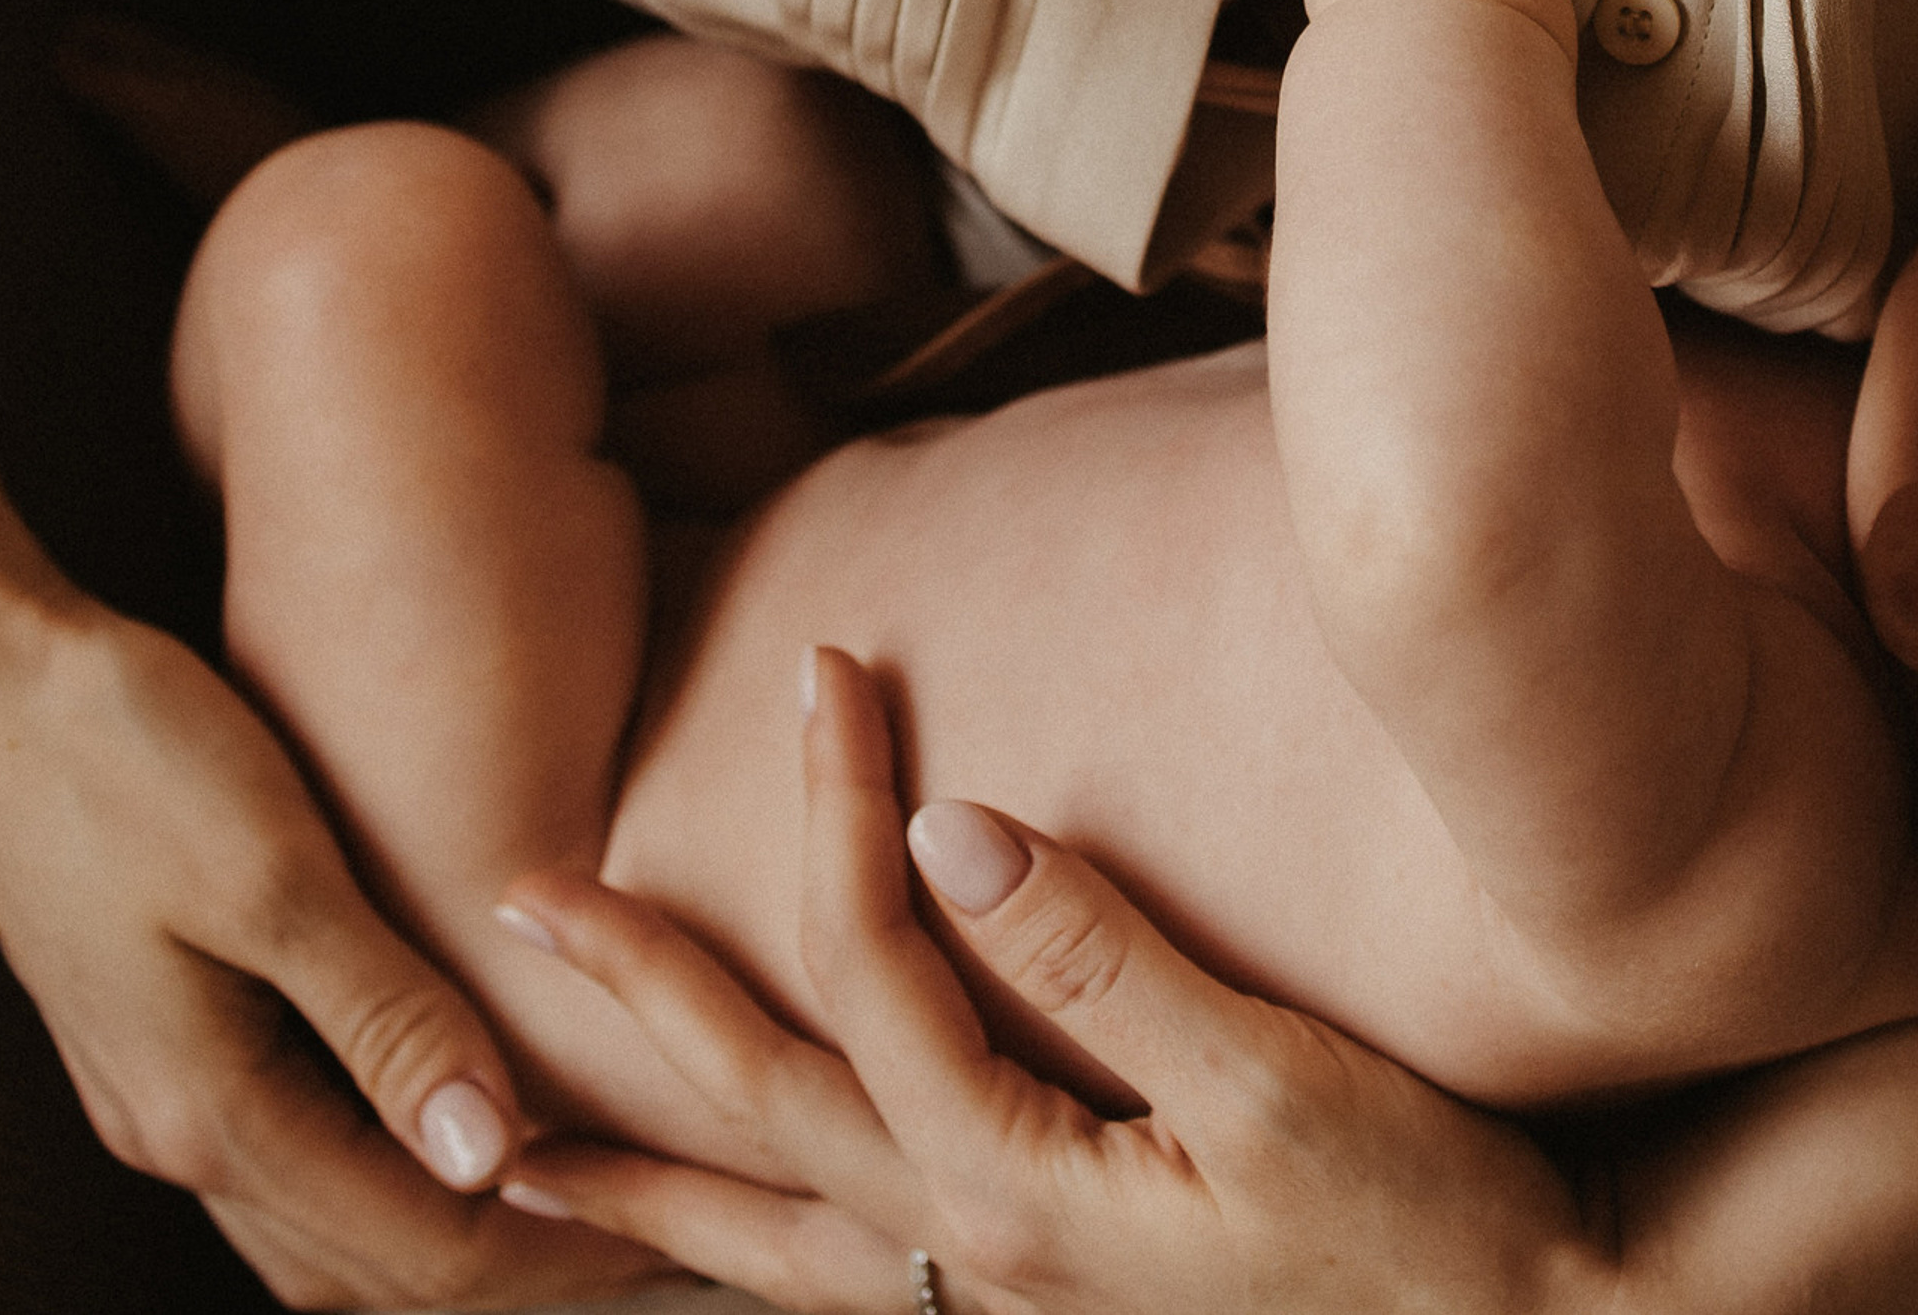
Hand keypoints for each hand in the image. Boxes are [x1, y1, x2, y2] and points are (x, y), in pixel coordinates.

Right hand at [0, 597, 668, 1308]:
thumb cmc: (126, 762)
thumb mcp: (274, 880)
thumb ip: (383, 1018)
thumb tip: (489, 1151)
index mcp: (212, 1111)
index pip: (416, 1246)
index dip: (552, 1251)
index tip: (665, 1231)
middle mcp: (183, 1128)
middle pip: (374, 1261)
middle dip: (514, 1262)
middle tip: (648, 1229)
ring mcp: (166, 1085)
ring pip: (328, 1220)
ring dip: (447, 1221)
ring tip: (576, 1184)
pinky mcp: (169, 1029)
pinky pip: (300, 1146)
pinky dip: (389, 1157)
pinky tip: (452, 1103)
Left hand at [496, 646, 1619, 1312]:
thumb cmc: (1409, 1216)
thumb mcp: (1274, 1084)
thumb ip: (1101, 959)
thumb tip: (946, 829)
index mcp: (1013, 1182)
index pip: (872, 962)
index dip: (835, 801)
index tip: (824, 666)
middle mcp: (968, 1251)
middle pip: (756, 1101)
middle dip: (633, 993)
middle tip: (517, 898)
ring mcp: (990, 1296)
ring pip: (758, 1232)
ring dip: (631, 1170)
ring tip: (508, 1144)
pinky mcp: (1030, 1301)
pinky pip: (826, 1280)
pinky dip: (729, 1251)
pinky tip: (709, 1227)